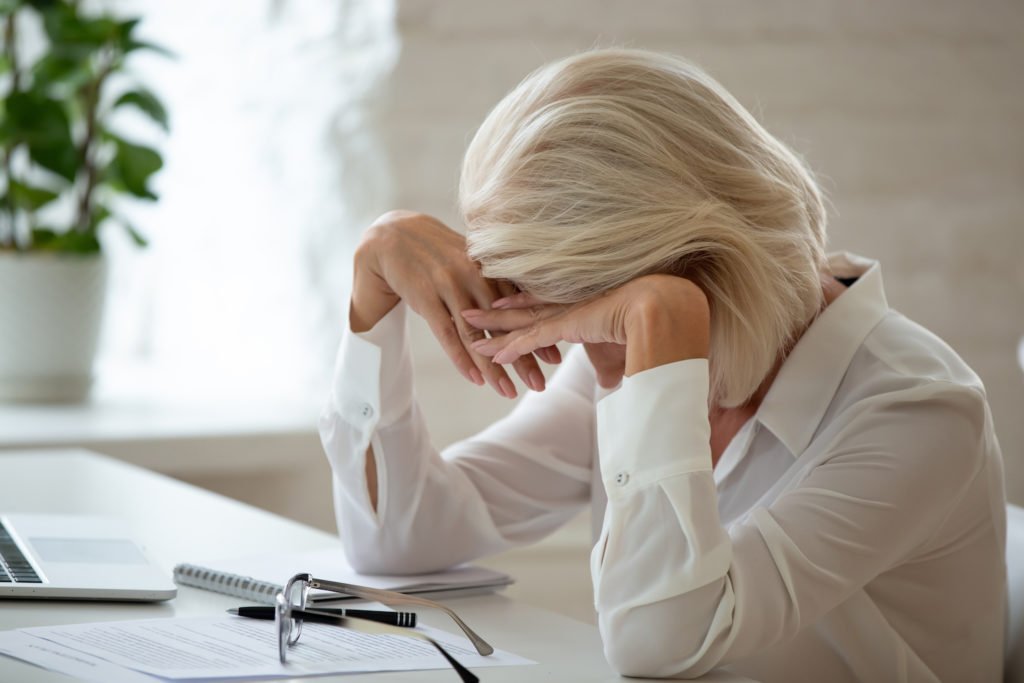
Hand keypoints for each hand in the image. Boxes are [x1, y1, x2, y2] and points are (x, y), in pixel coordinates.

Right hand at [350, 211, 558, 397]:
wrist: (392, 237)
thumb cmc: (437, 253)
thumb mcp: (469, 260)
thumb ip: (494, 281)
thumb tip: (524, 304)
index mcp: (488, 267)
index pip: (518, 307)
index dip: (537, 332)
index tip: (555, 356)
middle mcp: (472, 276)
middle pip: (503, 324)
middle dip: (524, 355)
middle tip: (540, 383)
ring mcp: (448, 287)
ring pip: (476, 335)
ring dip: (494, 366)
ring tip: (508, 391)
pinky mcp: (425, 298)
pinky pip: (447, 334)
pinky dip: (461, 359)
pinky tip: (475, 379)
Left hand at [462, 275, 709, 380]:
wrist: (667, 313)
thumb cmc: (656, 329)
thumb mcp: (625, 350)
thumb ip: (611, 364)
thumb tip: (608, 380)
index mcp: (584, 307)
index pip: (545, 306)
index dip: (521, 306)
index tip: (499, 304)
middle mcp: (571, 306)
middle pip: (523, 308)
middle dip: (494, 310)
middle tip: (468, 308)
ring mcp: (567, 313)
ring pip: (519, 321)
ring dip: (490, 326)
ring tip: (464, 324)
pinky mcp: (568, 325)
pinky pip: (530, 339)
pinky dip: (508, 347)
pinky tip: (488, 351)